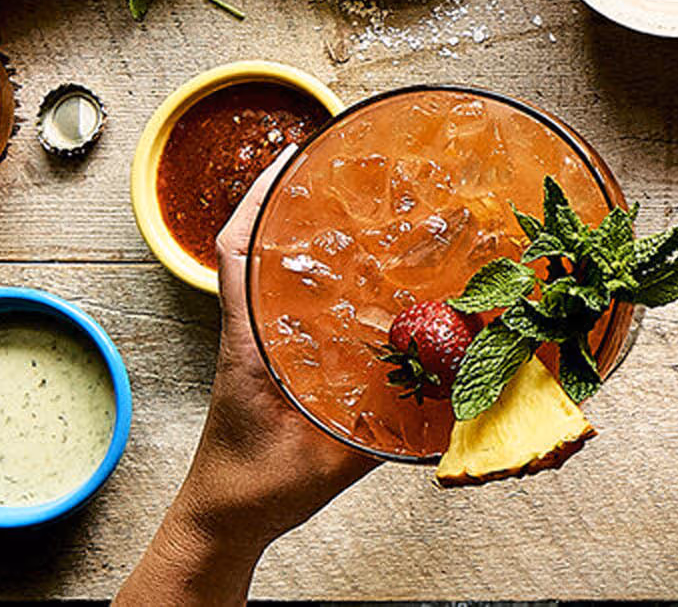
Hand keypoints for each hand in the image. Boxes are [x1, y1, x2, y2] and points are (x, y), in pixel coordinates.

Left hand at [178, 149, 375, 544]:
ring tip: (361, 210)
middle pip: (259, 250)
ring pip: (273, 277)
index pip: (240, 252)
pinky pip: (287, 308)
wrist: (223, 523)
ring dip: (305, 241)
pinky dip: (316, 281)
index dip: (261, 198)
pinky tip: (363, 279)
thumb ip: (386, 430)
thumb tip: (454, 398)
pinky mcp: (272, 365)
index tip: (295, 155)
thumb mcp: (327, 460)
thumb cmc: (257, 490)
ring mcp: (258, 346)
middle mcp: (250, 332)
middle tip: (347, 170)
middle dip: (294, 204)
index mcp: (250, 342)